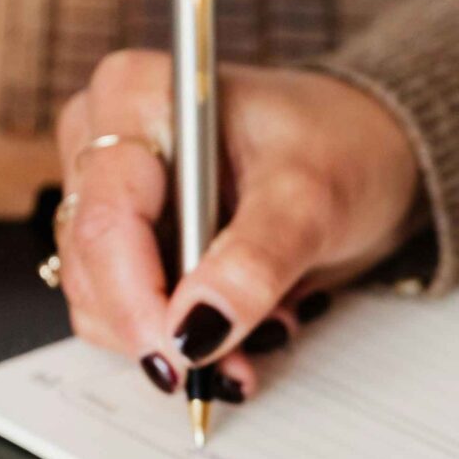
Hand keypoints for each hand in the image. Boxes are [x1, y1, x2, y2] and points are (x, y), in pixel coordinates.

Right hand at [51, 51, 421, 394]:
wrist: (367, 153)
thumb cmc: (340, 146)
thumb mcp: (312, 199)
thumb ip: (255, 262)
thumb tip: (197, 330)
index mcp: (134, 98)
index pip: (106, 220)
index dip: (137, 300)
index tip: (185, 354)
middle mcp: (103, 139)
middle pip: (91, 266)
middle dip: (163, 327)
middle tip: (238, 359)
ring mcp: (108, 191)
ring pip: (99, 300)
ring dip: (176, 338)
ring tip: (258, 328)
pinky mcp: (126, 237)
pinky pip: (124, 310)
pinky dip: (182, 335)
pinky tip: (241, 323)